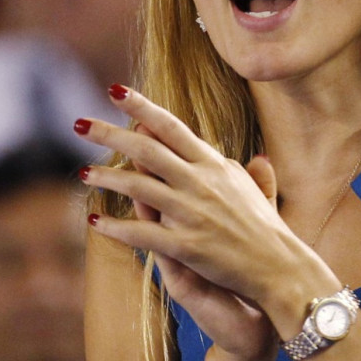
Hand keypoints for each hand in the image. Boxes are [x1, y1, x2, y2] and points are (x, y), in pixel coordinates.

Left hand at [77, 87, 285, 360]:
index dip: (142, 108)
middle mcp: (203, 184)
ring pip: (139, 188)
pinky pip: (142, 234)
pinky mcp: (188, 245)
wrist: (282, 269)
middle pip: (148, 150)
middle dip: (110, 134)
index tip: (115, 91)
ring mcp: (194, 214)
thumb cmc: (269, 232)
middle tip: (79, 122)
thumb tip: (253, 154)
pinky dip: (115, 228)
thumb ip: (248, 172)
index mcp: (216, 166)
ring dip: (106, 178)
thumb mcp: (258, 192)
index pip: (173, 128)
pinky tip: (95, 222)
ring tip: (82, 172)